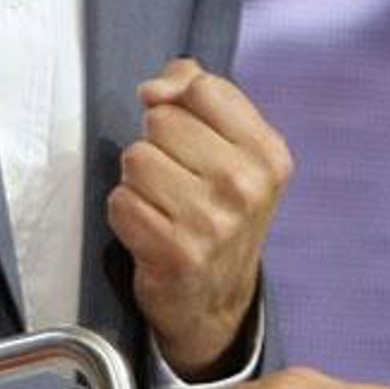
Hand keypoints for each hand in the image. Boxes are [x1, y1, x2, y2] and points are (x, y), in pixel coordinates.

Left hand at [106, 59, 292, 377]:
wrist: (215, 301)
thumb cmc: (219, 210)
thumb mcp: (232, 147)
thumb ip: (198, 94)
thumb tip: (156, 87)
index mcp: (268, 153)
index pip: (202, 87)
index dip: (179, 101)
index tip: (182, 128)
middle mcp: (246, 185)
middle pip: (162, 121)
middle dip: (158, 145)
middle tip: (177, 179)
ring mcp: (212, 222)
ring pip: (136, 158)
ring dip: (138, 180)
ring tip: (162, 204)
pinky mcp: (174, 253)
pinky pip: (120, 201)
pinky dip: (126, 213)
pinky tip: (149, 229)